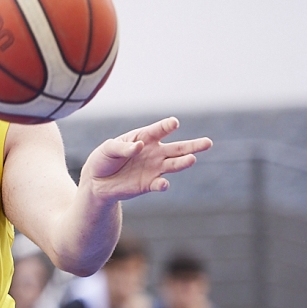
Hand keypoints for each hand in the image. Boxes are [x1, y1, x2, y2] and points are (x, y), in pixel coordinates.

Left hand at [80, 118, 211, 202]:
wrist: (98, 181)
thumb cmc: (104, 159)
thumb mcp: (108, 148)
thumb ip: (122, 147)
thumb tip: (139, 146)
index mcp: (145, 137)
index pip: (158, 130)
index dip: (166, 126)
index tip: (173, 123)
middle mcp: (155, 152)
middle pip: (178, 148)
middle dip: (193, 145)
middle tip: (208, 143)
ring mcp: (154, 168)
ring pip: (174, 165)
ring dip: (183, 163)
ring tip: (192, 159)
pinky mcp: (149, 184)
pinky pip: (159, 184)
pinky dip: (162, 184)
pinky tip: (164, 183)